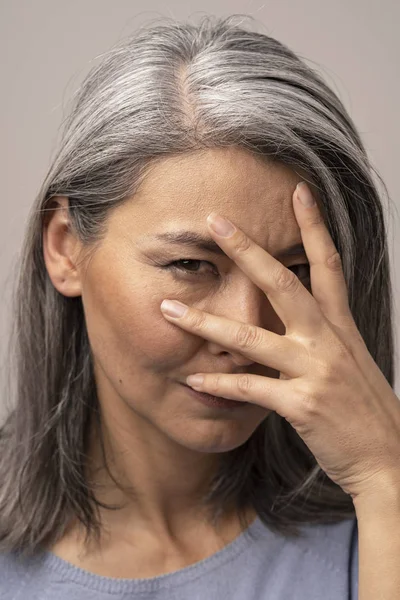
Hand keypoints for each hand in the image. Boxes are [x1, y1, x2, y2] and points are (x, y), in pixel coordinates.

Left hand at [160, 181, 399, 501]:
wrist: (388, 457)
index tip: (298, 191)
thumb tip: (291, 313)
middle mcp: (328, 340)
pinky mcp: (303, 405)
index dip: (315, 226)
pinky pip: (252, 390)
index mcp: (340, 326)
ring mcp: (315, 371)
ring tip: (170, 310)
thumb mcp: (348, 360)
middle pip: (283, 284)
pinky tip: (192, 380)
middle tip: (217, 222)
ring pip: (252, 339)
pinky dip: (220, 384)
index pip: (328, 264)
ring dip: (206, 325)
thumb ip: (319, 333)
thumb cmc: (363, 408)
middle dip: (248, 251)